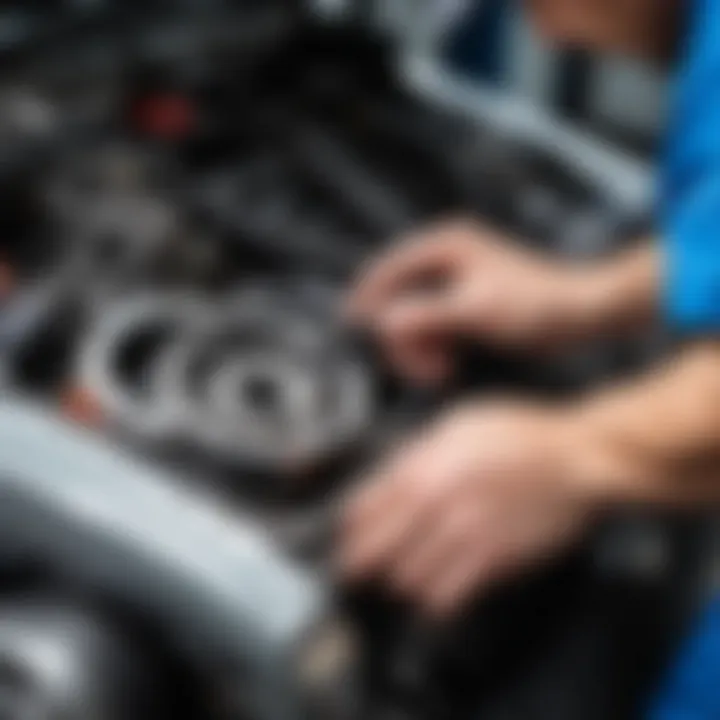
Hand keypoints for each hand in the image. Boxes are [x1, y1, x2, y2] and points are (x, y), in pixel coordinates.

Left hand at [339, 400, 598, 614]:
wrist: (573, 457)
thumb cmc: (518, 432)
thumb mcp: (457, 422)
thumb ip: (419, 451)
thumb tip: (389, 477)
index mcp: (422, 466)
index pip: (365, 507)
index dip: (349, 530)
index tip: (344, 539)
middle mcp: (434, 502)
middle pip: (377, 548)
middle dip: (360, 563)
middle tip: (355, 571)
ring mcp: (461, 534)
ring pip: (406, 578)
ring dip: (398, 582)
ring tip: (397, 581)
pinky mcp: (491, 561)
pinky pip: (446, 597)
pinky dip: (434, 601)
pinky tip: (433, 597)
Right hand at [348, 220, 600, 383]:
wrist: (579, 314)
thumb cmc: (533, 306)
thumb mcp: (473, 311)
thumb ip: (424, 315)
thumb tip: (382, 323)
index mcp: (445, 245)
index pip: (388, 269)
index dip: (368, 297)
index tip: (352, 324)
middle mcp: (445, 257)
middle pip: (397, 297)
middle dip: (403, 336)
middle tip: (421, 369)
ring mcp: (453, 281)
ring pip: (412, 316)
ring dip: (418, 347)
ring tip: (439, 371)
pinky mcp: (462, 303)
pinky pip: (430, 326)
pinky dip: (432, 347)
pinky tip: (446, 365)